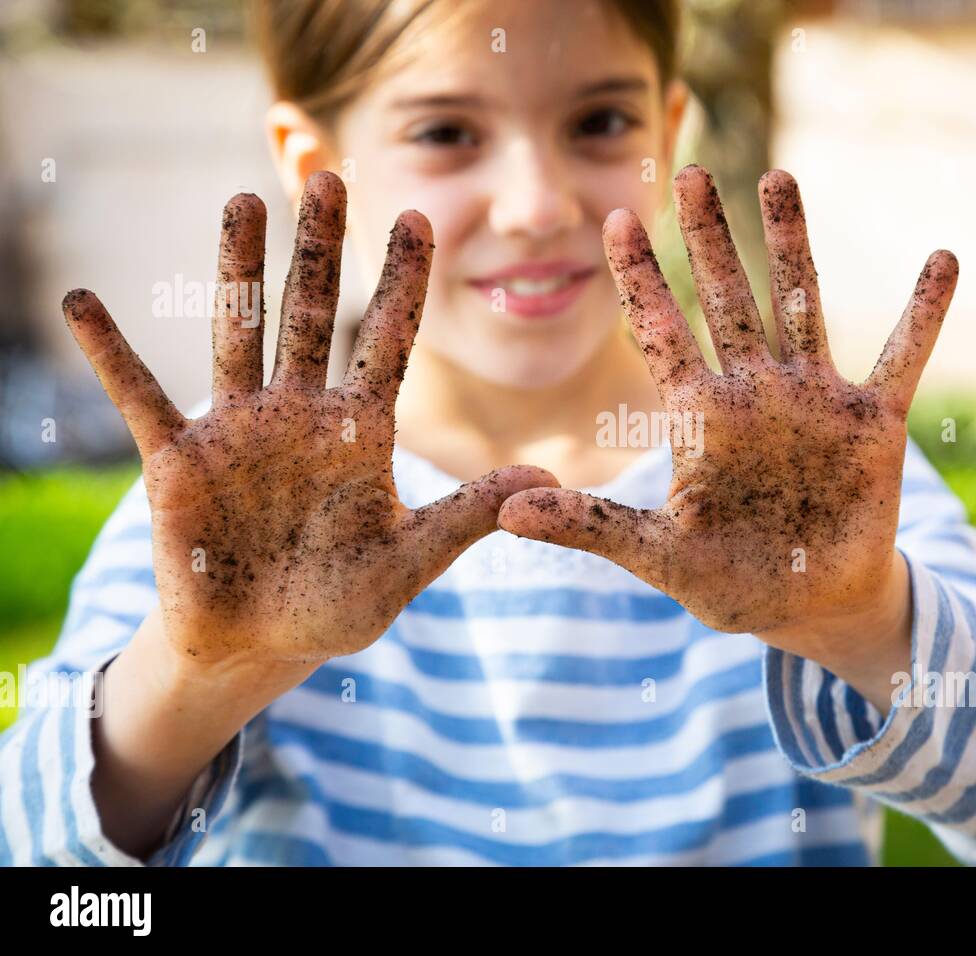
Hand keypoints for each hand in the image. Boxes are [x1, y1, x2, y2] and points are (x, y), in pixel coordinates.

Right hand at [64, 171, 555, 669]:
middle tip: (329, 178)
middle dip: (320, 250)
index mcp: (359, 432)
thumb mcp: (407, 563)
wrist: (259, 646)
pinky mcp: (177, 460)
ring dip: (237, 269)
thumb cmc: (336, 604)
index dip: (402, 284)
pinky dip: (110, 354)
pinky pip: (140, 397)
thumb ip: (463, 518)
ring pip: (239, 332)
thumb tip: (542, 478)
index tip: (420, 219)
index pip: (388, 343)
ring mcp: (237, 430)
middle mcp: (299, 414)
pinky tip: (82, 302)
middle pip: (312, 315)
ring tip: (242, 201)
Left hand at [498, 165, 955, 667]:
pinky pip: (901, 357)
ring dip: (790, 244)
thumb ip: (592, 527)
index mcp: (701, 418)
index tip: (615, 219)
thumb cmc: (730, 579)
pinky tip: (941, 261)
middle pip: (726, 299)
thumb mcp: (656, 557)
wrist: (810, 604)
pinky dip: (921, 315)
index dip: (639, 279)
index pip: (662, 334)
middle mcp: (754, 392)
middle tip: (689, 172)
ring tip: (777, 178)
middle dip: (707, 239)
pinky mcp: (873, 421)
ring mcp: (814, 400)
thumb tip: (508, 512)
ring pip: (800, 304)